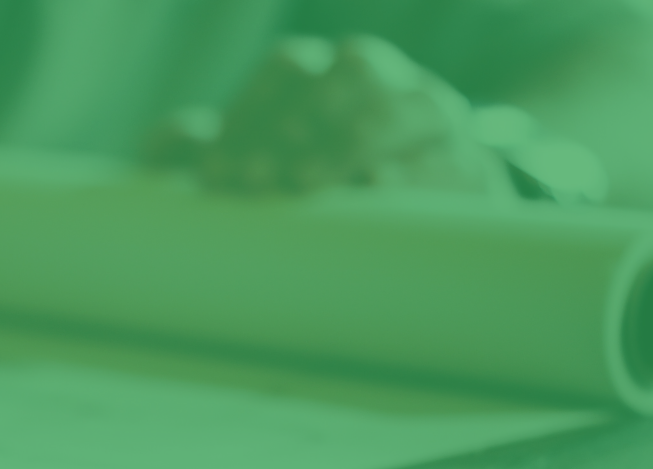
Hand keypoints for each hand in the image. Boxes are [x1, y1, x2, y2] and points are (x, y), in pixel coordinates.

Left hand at [157, 36, 512, 198]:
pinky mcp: (472, 161)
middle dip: (300, 123)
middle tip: (259, 179)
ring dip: (354, 140)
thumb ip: (200, 149)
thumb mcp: (243, 164)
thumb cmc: (298, 182)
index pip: (288, 69)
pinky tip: (378, 191)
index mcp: (322, 71)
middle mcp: (381, 77)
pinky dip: (416, 173)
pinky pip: (452, 157)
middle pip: (349, 73)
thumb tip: (180, 135)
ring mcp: (433, 113)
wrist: (406, 214)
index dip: (251, 114)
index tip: (218, 172)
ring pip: (407, 104)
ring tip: (310, 183)